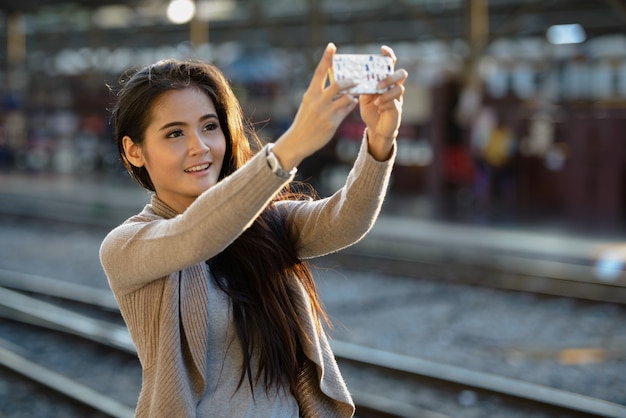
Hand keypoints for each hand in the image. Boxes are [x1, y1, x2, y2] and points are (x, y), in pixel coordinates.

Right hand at [273, 43, 357, 169]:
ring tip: (355, 93)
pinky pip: (346, 110)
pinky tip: (353, 103)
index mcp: (310, 94)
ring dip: (352, 94)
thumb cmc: (304, 121)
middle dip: (349, 81)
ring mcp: (325, 112)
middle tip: (355, 79)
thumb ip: (322, 96)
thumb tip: (334, 87)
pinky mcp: (332, 123)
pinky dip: (351, 105)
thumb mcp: (309, 105)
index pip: (319, 72)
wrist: (298, 141)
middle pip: (337, 85)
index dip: (326, 58)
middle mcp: (317, 101)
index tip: (332, 46)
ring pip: (346, 98)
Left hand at [359, 45, 407, 160]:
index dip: (389, 55)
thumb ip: (360, 85)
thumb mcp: (363, 95)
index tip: (383, 50)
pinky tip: (378, 107)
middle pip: (401, 74)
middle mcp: (393, 87)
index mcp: (385, 80)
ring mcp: (397, 98)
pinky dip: (385, 104)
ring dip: (387, 92)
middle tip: (379, 84)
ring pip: (399, 89)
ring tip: (377, 99)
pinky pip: (395, 103)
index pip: (389, 64)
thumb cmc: (370, 109)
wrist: (375, 128)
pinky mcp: (397, 110)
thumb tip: (347, 73)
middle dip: (390, 76)